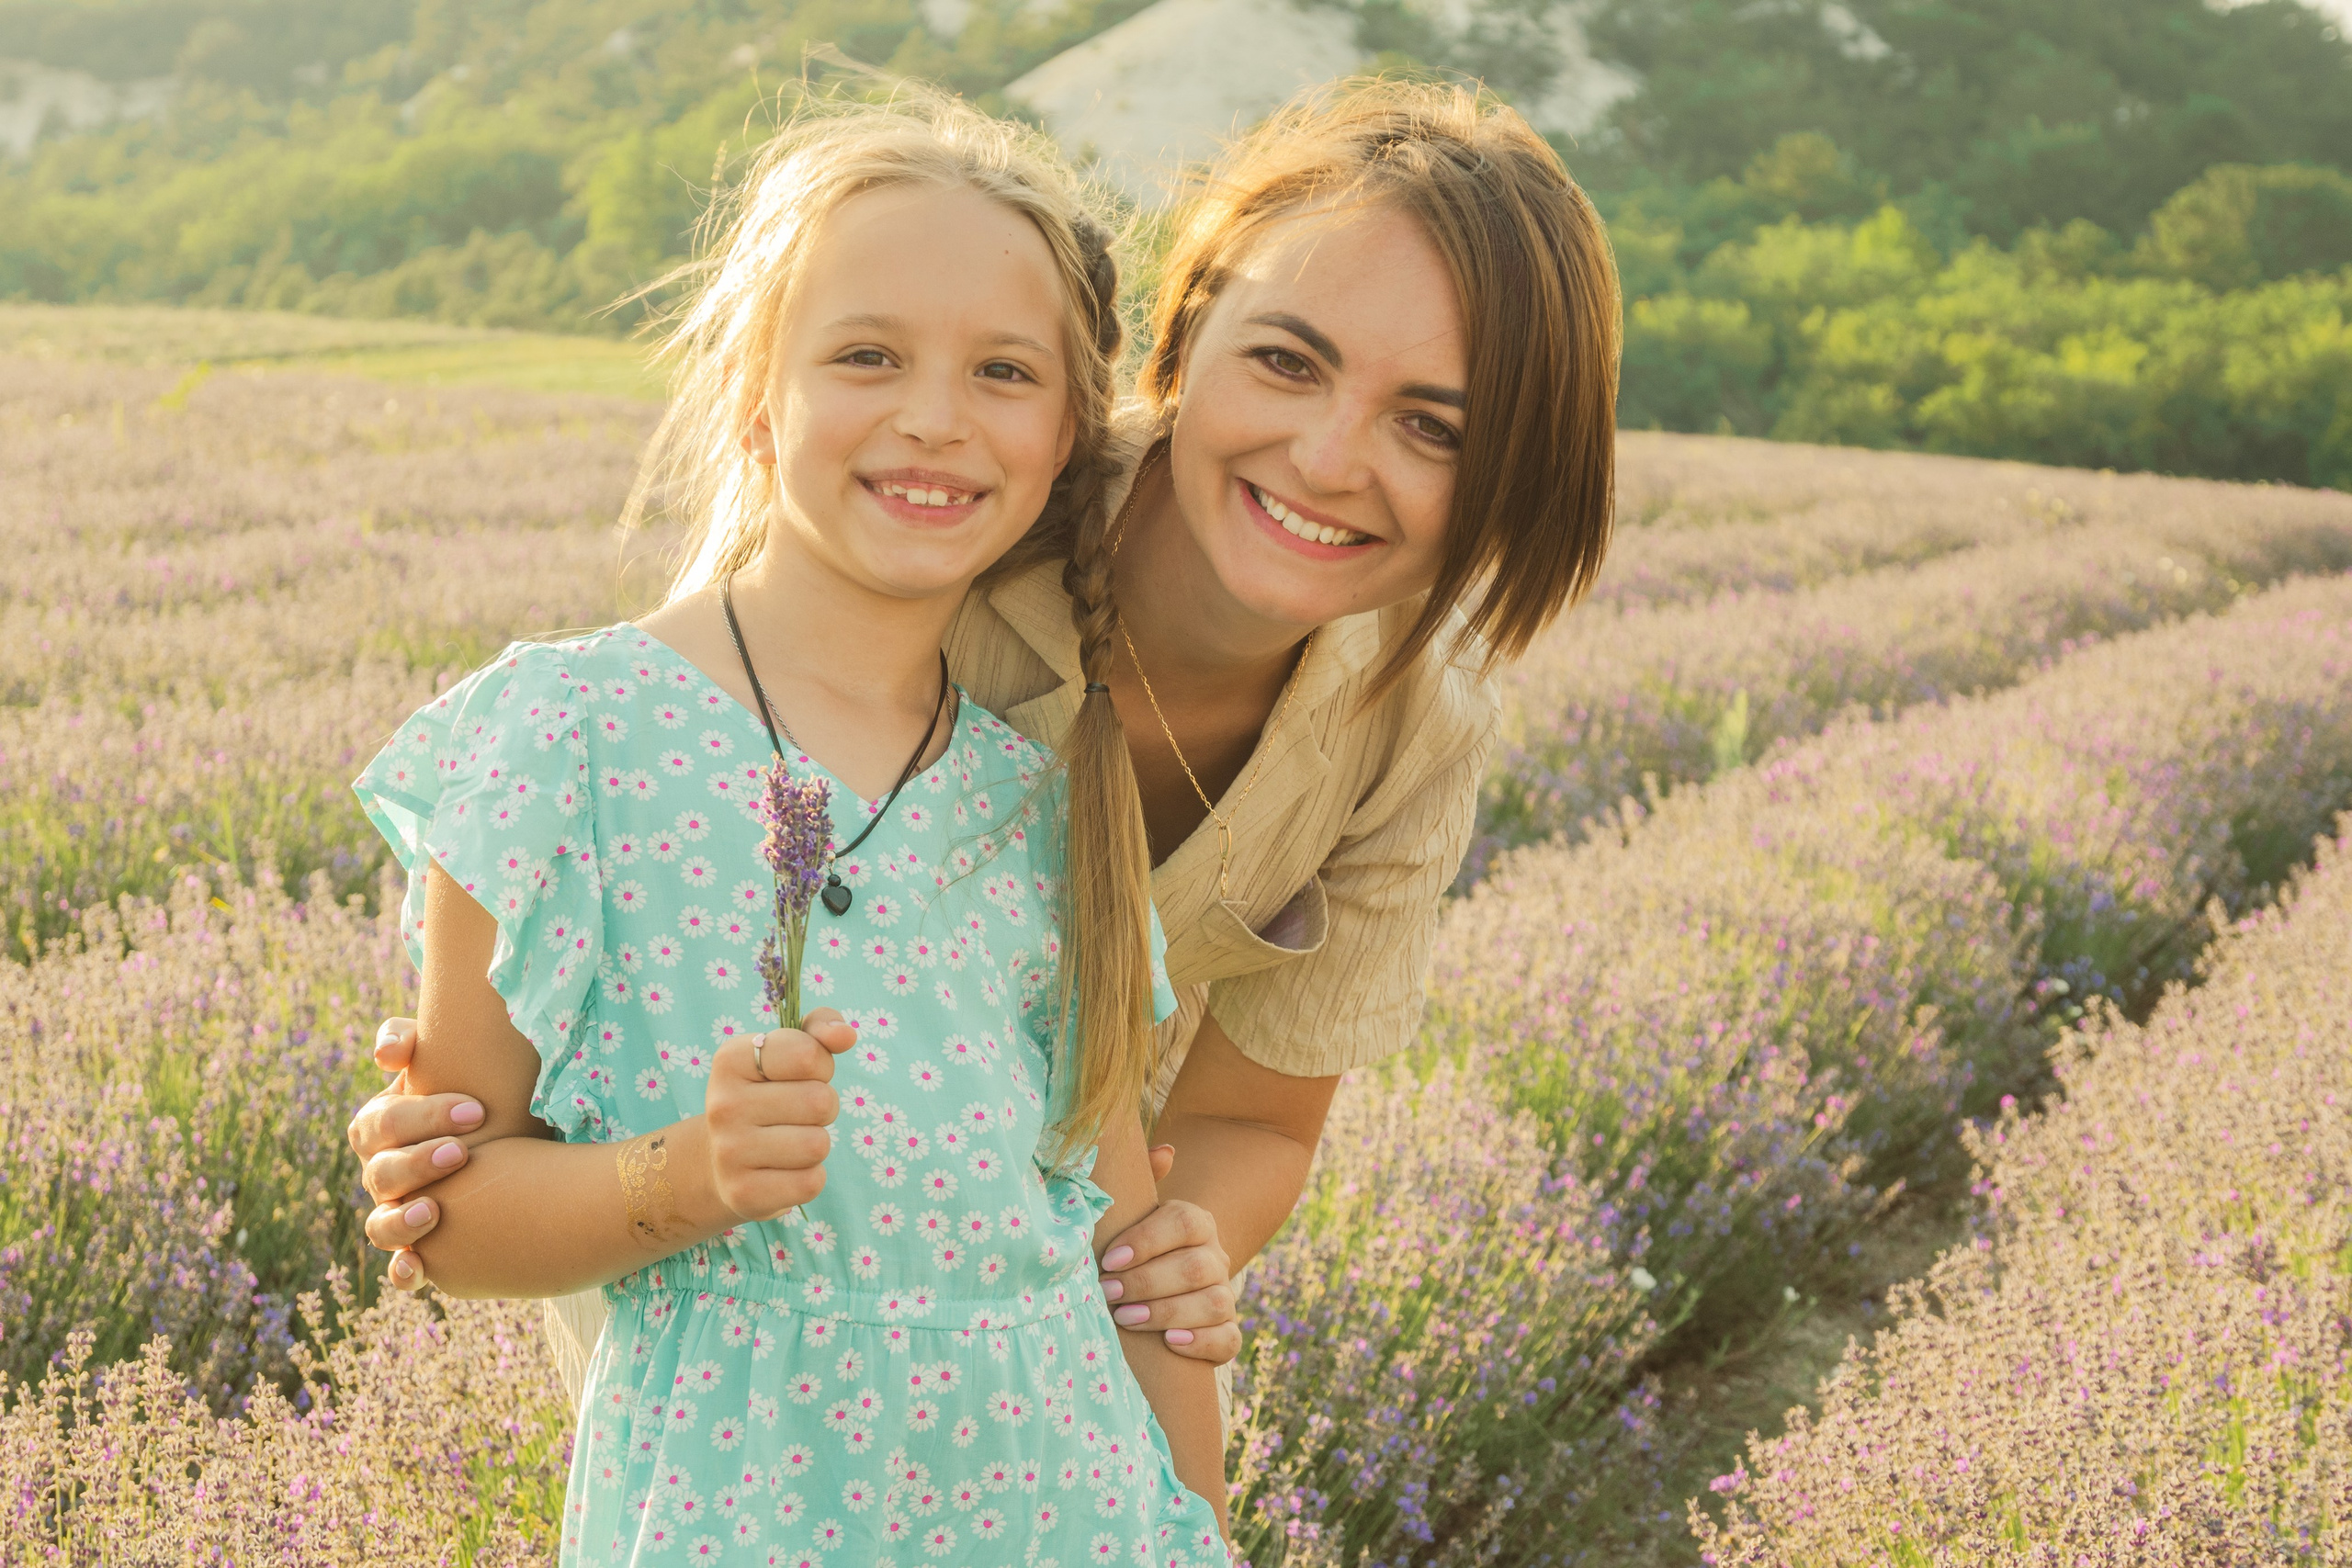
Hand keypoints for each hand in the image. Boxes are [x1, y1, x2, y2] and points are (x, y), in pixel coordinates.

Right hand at [352, 1016, 484, 1289]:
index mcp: (382, 1125)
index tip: (477, 1110)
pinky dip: (403, 1272)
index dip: (422, 1117)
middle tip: (463, 1152)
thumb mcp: (453, 1056)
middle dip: (419, 1162)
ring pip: (380, 1226)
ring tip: (434, 1210)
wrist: (516, 1131)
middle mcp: (382, 1173)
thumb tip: (388, 1052)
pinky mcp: (423, 1246)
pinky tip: (417, 1270)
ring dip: (401, 1221)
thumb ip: (413, 1039)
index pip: (383, 1124)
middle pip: (381, 1173)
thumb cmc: (479, 1084)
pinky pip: (401, 1268)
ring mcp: (398, 1212)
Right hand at [702, 1010, 857, 1222]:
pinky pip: (810, 1183)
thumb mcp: (788, 1050)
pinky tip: (783, 1170)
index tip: (800, 1075)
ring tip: (787, 1141)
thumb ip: (821, 1028)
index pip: (808, 1054)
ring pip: (818, 1145)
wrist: (721, 1161)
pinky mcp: (743, 1194)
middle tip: (794, 1114)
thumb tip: (846, 1035)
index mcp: (731, 1059)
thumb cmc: (768, 1094)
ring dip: (815, 1144)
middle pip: (820, 1102)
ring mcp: (729, 1151)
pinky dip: (808, 1177)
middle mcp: (723, 1104)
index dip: (820, 1065)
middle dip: (823, 1108)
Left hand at [1098, 1146, 1239, 1364]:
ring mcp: (1224, 1296)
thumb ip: (1141, 1176)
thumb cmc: (1132, 1249)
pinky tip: (1170, 1342)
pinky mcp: (1226, 1333)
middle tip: (1107, 1292)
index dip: (1146, 1242)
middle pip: (1194, 1268)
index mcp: (1196, 1223)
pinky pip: (1228, 1340)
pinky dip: (1201, 1343)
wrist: (1151, 1292)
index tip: (1108, 1260)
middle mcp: (1216, 1257)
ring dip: (1166, 1312)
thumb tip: (1165, 1152)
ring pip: (1213, 1303)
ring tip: (1125, 1318)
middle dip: (1146, 1282)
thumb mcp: (1130, 1214)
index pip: (1182, 1223)